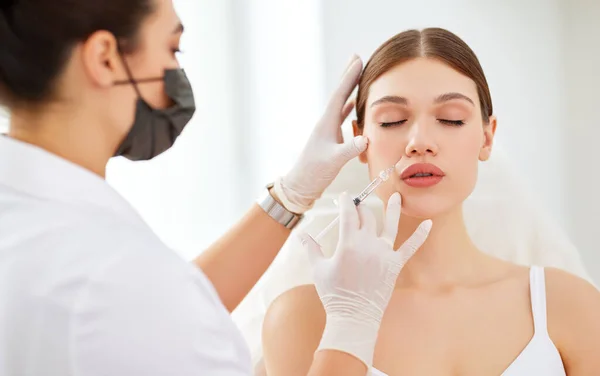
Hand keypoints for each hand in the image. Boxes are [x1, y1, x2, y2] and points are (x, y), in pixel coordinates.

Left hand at [272, 56, 367, 213]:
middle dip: (348, 76)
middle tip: (356, 57)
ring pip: (341, 104)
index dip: (349, 77)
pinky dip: (349, 109)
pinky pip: (342, 118)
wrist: (301, 186)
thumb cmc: (314, 173)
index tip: (358, 59)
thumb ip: (349, 150)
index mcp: (326, 123)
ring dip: (350, 90)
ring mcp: (327, 131)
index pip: (339, 95)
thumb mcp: (333, 161)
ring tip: (357, 76)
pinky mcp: (330, 139)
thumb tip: (366, 138)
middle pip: (339, 94)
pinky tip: (354, 106)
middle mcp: (326, 123)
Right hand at [297, 192, 431, 366]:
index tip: (344, 196)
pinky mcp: (395, 264)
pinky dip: (420, 235)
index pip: (348, 214)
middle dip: (361, 207)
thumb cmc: (333, 294)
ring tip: (396, 196)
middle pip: (366, 217)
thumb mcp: (318, 269)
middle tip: (357, 204)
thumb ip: (311, 248)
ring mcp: (384, 253)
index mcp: (348, 243)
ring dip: (393, 208)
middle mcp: (368, 244)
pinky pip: (410, 247)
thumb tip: (301, 234)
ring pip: (390, 225)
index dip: (346, 202)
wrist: (354, 317)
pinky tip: (429, 223)